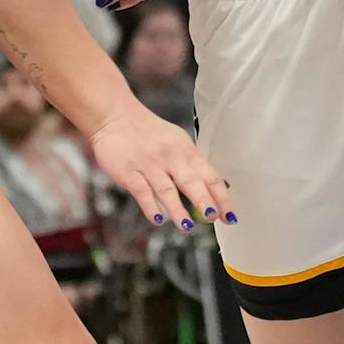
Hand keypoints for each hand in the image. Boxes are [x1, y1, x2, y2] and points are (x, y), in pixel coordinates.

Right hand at [87, 100, 233, 231]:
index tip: (230, 216)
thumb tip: (214, 190)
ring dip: (178, 209)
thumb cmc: (148, 132)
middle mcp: (170, 157)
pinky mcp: (128, 171)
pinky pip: (141, 191)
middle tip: (213, 217)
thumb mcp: (177, 142)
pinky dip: (150, 206)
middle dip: (204, 201)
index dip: (221, 197)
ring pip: (167, 189)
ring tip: (187, 227)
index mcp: (186, 151)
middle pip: (191, 181)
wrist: (113, 116)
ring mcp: (149, 165)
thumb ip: (193, 165)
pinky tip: (157, 219)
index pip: (210, 175)